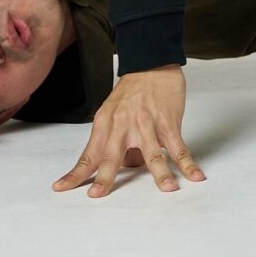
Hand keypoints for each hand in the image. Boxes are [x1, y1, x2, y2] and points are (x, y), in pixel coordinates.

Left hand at [51, 64, 205, 197]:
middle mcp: (123, 124)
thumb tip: (127, 168)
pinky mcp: (167, 121)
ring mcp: (147, 123)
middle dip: (105, 177)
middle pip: (112, 155)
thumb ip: (116, 141)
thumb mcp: (114, 112)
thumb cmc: (132, 91)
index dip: (76, 173)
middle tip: (97, 195)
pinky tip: (195, 176)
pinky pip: (178, 146)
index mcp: (106, 122)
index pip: (89, 153)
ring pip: (152, 153)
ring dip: (161, 173)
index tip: (61, 188)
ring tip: (167, 189)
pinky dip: (187, 163)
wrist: (152, 61)